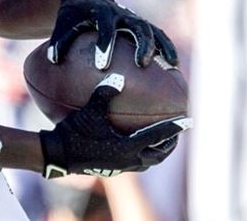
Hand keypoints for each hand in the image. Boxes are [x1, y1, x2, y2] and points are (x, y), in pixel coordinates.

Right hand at [38, 74, 190, 178]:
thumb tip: (118, 76)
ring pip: (147, 162)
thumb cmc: (75, 132)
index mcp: (128, 146)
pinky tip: (134, 144)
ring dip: (156, 152)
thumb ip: (105, 93)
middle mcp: (128, 160)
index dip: (175, 127)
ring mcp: (119, 167)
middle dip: (169, 144)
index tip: (188, 120)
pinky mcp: (110, 169)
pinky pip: (133, 164)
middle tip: (177, 133)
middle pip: (158, 155)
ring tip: (161, 142)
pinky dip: (140, 154)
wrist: (57, 155)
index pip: (159, 136)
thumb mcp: (90, 110)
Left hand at [48, 0, 178, 69]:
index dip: (105, 44)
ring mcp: (133, 18)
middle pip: (137, 26)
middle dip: (141, 45)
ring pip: (152, 30)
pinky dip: (167, 47)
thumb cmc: (72, 16)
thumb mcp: (63, 24)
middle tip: (141, 65)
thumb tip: (53, 61)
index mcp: (101, 12)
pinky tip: (174, 65)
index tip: (102, 65)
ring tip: (170, 65)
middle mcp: (121, 13)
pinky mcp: (141, 24)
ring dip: (161, 46)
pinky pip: (158, 35)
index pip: (105, 27)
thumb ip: (59, 41)